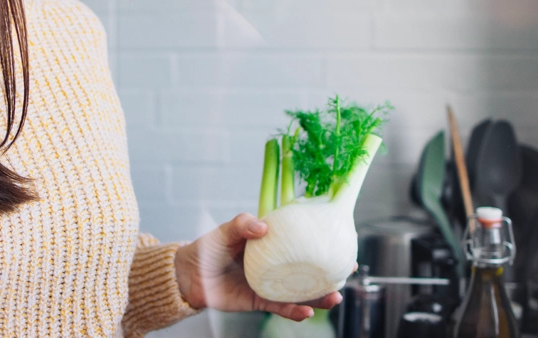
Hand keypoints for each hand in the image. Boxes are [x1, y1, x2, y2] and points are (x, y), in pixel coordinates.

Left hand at [175, 212, 343, 320]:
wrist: (189, 275)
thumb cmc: (208, 248)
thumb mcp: (225, 231)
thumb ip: (242, 225)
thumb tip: (263, 227)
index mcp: (272, 244)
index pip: (303, 240)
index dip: (323, 240)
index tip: (344, 239)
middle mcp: (276, 264)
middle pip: (309, 268)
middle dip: (331, 272)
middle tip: (348, 271)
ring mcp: (270, 284)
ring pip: (300, 291)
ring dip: (319, 296)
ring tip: (334, 297)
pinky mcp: (260, 301)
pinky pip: (281, 307)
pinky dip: (294, 310)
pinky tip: (306, 312)